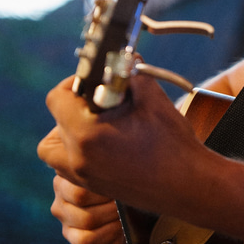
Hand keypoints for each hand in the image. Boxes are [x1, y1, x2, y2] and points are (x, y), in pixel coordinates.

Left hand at [37, 74, 215, 222]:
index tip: (93, 81)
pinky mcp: (93, 187)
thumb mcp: (152, 98)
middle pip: (56, 121)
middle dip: (76, 104)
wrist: (189, 186)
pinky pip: (67, 165)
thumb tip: (125, 56)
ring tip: (96, 123)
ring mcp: (83, 177)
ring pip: (53, 148)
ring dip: (67, 131)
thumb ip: (132, 72)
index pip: (57, 99)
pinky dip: (77, 150)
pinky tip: (105, 142)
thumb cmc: (173, 144)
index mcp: (86, 134)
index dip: (73, 83)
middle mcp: (77, 159)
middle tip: (102, 100)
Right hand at [46, 158, 124, 243]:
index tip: (124, 188)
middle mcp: (60, 207)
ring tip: (124, 219)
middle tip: (128, 206)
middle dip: (114, 214)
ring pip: (87, 240)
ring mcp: (68, 229)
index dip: (107, 195)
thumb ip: (105, 162)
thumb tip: (110, 166)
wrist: (130, 186)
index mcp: (63, 182)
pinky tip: (121, 234)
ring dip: (113, 230)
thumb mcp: (110, 162)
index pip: (81, 196)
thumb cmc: (120, 171)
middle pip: (86, 219)